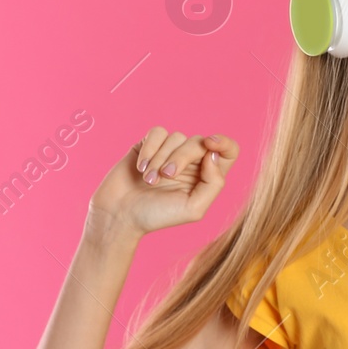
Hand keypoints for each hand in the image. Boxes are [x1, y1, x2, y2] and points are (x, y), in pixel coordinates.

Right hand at [85, 126, 237, 243]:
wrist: (119, 214)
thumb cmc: (157, 215)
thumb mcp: (193, 208)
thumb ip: (213, 183)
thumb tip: (213, 155)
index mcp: (206, 177)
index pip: (228, 151)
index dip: (224, 143)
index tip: (210, 145)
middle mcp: (191, 162)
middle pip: (199, 142)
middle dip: (182, 157)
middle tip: (166, 175)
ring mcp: (169, 152)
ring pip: (176, 136)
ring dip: (161, 158)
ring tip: (149, 180)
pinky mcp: (149, 145)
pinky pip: (157, 133)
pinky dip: (150, 149)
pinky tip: (140, 167)